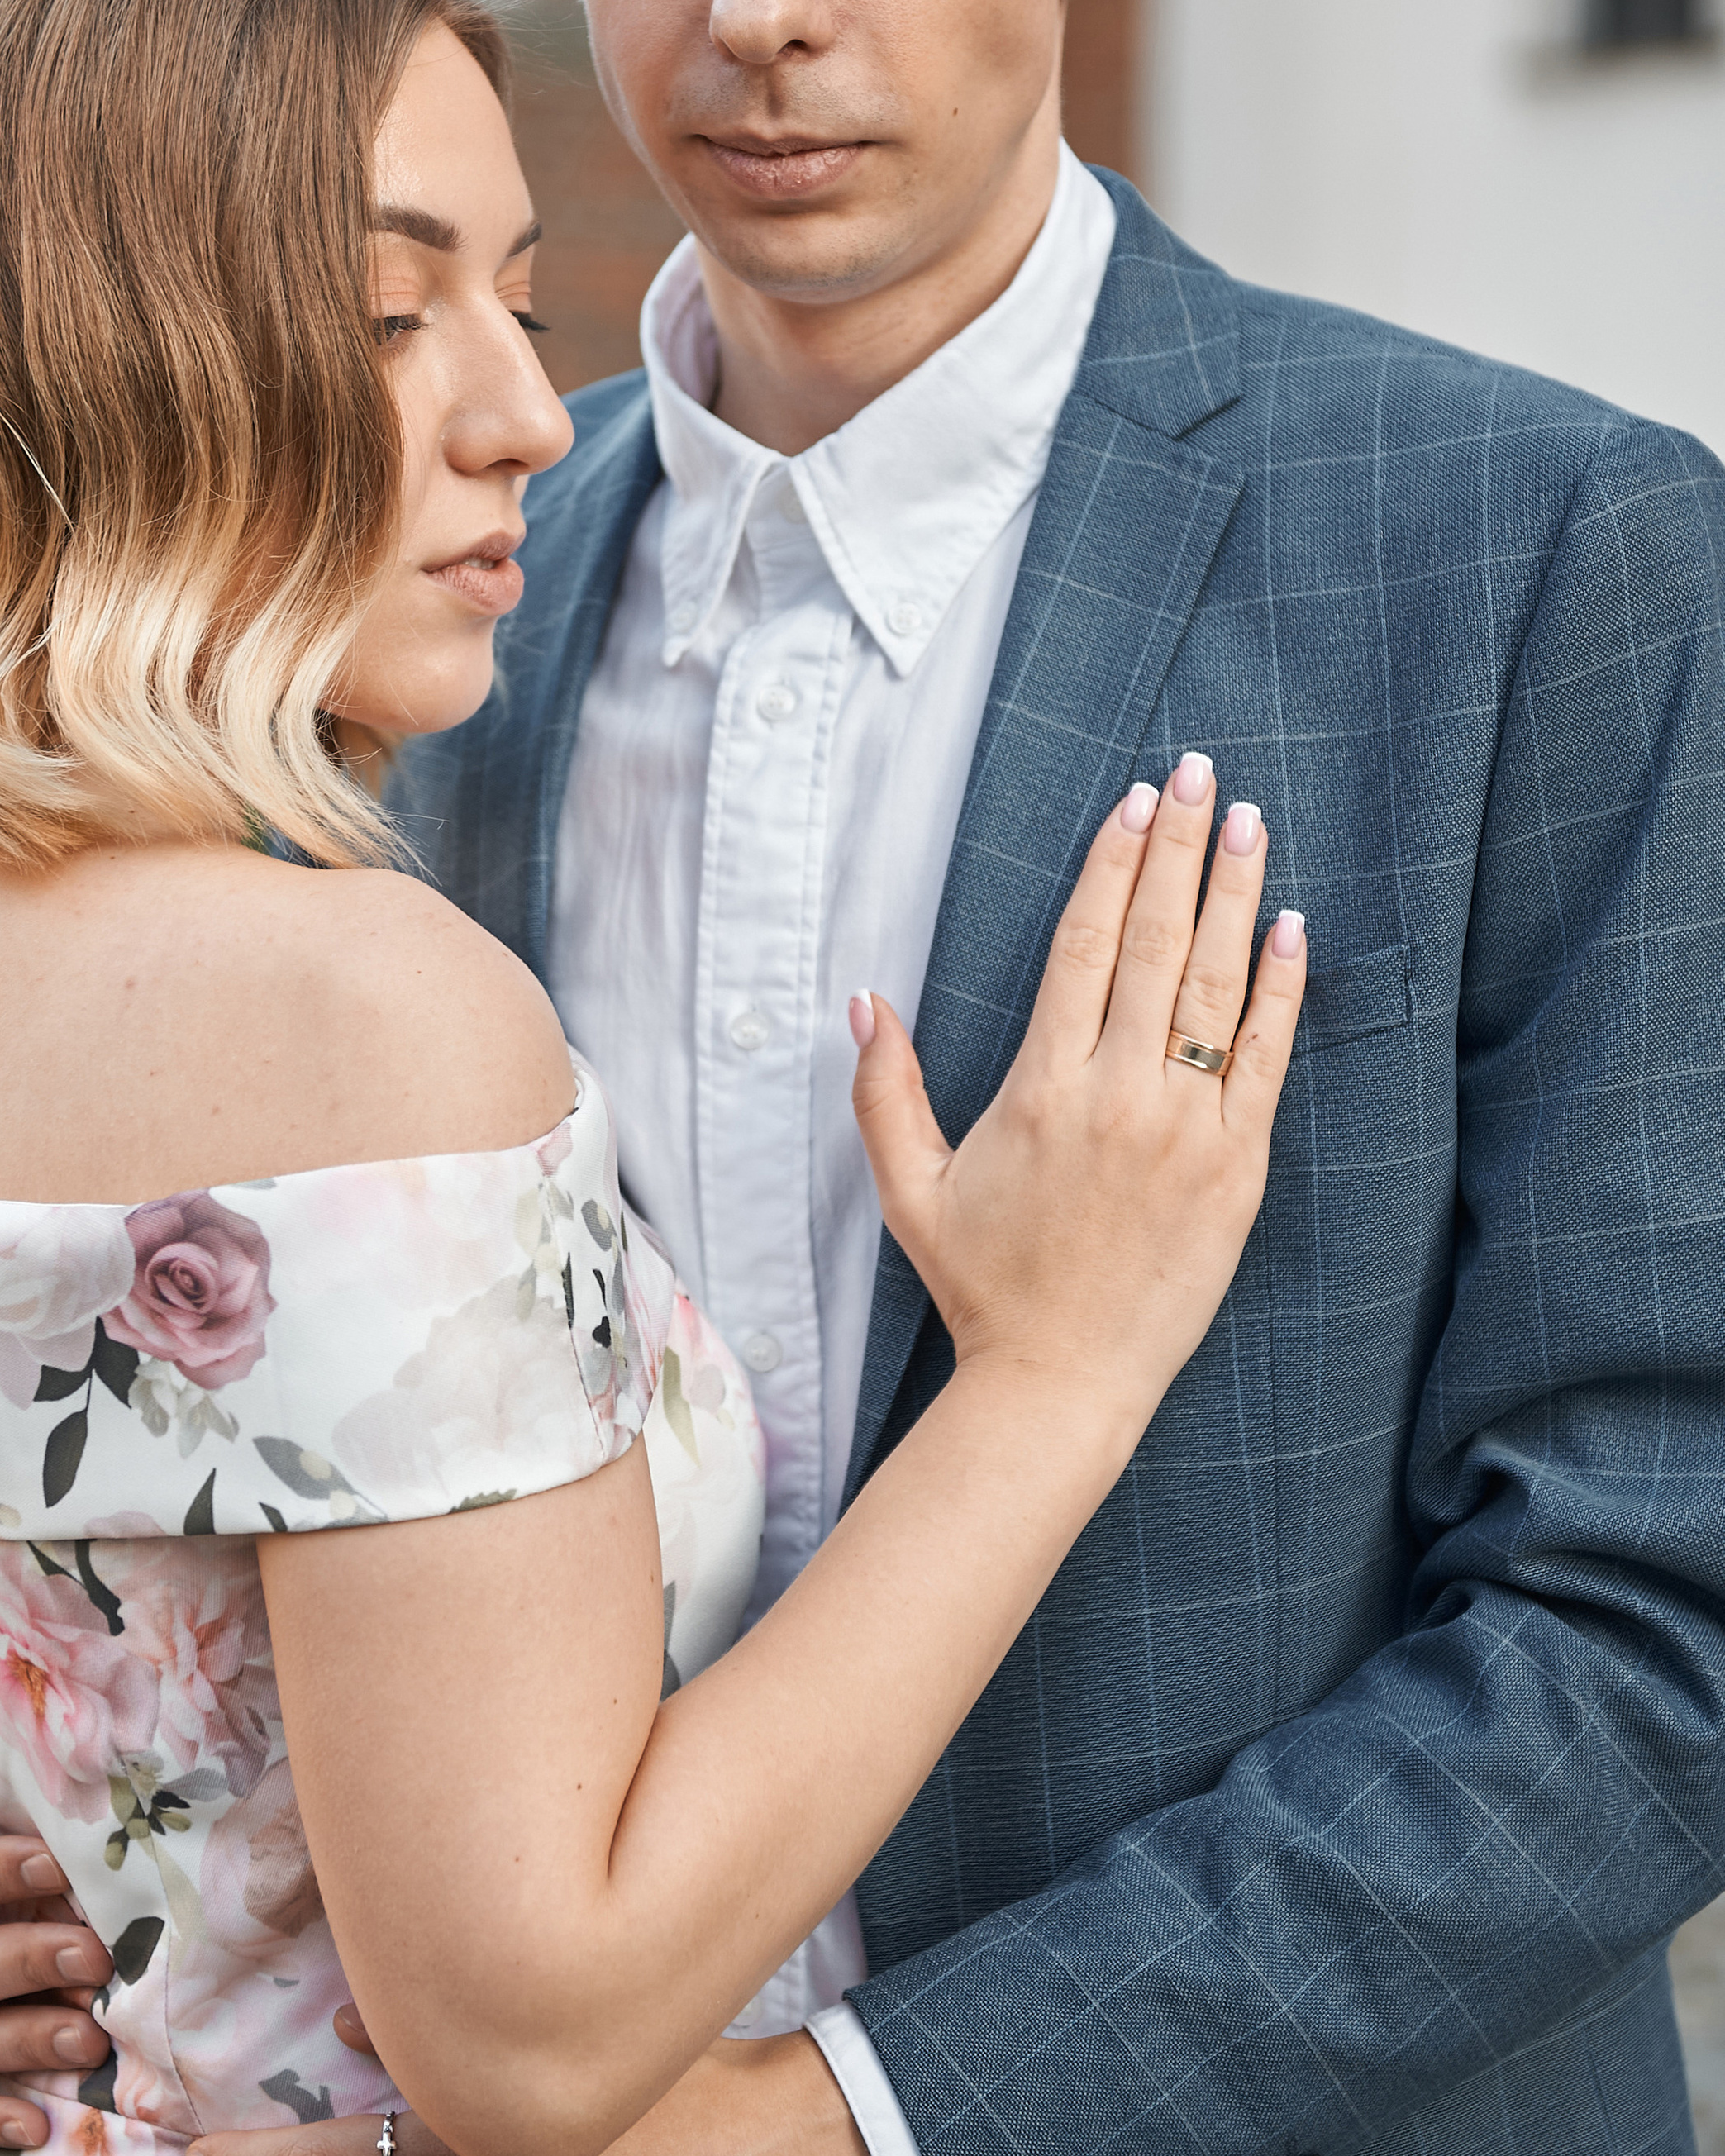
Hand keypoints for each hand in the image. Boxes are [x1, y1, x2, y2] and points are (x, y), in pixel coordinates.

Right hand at [851, 754, 1304, 1434]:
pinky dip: (1283, 989)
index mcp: (1042, 1088)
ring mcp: (1185, 1129)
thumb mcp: (910, 1188)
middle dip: (1182, 848)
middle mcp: (1118, 1094)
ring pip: (1220, 987)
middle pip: (1159, 942)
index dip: (1114, 864)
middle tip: (1202, 773)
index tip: (1135, 802)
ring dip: (1238, 894)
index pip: (1086, 945)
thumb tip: (865, 1002)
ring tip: (1251, 821)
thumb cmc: (983, 1284)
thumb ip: (885, 1092)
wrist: (1060, 1382)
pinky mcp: (1236, 1168)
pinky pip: (1267, 1059)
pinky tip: (1291, 927)